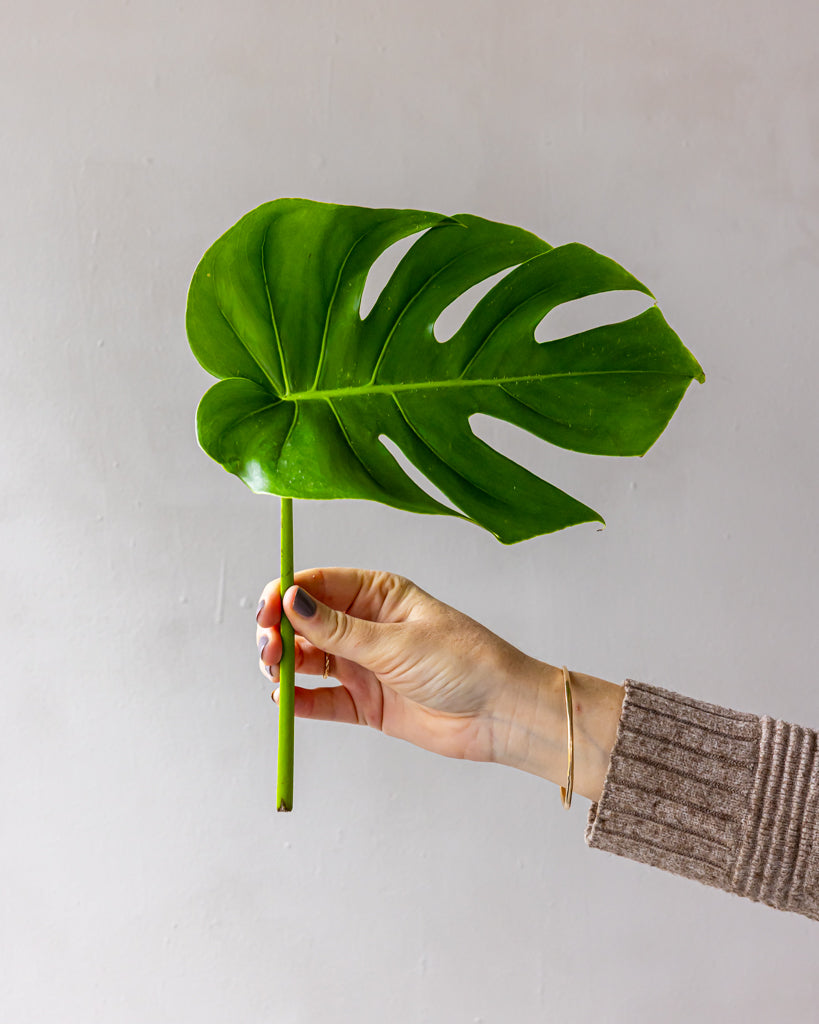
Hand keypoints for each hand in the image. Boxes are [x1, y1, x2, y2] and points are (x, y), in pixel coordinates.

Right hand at [255, 567, 623, 799]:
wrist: (502, 714)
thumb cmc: (464, 663)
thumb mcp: (397, 642)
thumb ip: (339, 629)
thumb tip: (292, 599)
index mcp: (378, 595)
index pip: (318, 585)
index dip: (285, 594)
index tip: (267, 611)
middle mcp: (366, 626)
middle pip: (305, 622)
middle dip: (279, 631)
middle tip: (268, 649)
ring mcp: (364, 664)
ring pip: (308, 659)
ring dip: (284, 664)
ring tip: (275, 673)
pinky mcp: (366, 703)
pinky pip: (322, 699)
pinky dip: (300, 700)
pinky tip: (285, 701)